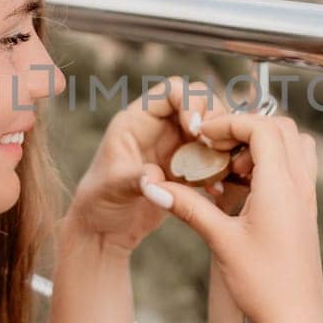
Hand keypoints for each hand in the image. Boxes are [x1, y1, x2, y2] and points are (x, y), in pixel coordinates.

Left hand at [65, 77, 232, 256]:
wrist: (105, 231)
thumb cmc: (99, 202)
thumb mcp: (113, 186)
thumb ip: (136, 177)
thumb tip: (156, 175)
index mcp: (139, 119)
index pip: (172, 91)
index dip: (191, 102)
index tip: (197, 130)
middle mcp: (161, 127)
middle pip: (201, 104)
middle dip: (215, 120)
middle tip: (217, 147)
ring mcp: (176, 147)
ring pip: (212, 130)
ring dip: (223, 145)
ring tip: (222, 168)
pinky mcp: (188, 169)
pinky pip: (214, 159)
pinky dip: (221, 169)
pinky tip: (217, 189)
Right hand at [140, 111, 322, 322]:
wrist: (295, 322)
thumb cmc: (263, 285)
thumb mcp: (220, 241)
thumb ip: (189, 207)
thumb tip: (155, 185)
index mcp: (282, 186)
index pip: (262, 127)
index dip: (230, 122)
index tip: (203, 135)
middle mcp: (300, 185)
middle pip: (280, 128)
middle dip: (245, 127)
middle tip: (215, 147)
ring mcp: (307, 197)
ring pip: (293, 145)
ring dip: (262, 143)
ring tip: (232, 167)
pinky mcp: (305, 211)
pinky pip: (295, 168)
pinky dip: (271, 162)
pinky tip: (245, 187)